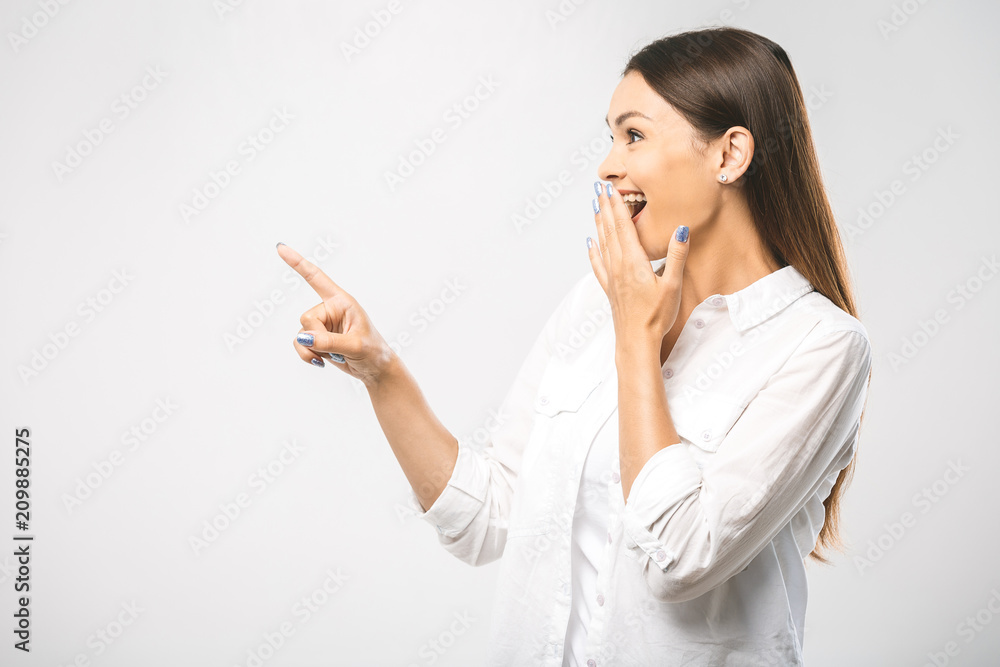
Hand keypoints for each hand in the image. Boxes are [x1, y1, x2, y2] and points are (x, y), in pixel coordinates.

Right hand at [276, 243, 393, 385]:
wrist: (374, 369)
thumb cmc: (373, 351)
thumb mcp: (355, 345)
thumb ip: (329, 341)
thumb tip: (304, 338)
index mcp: (342, 301)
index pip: (316, 278)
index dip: (298, 262)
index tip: (280, 247)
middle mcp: (329, 309)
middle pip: (306, 318)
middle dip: (316, 337)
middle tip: (335, 349)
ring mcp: (322, 325)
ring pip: (301, 334)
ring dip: (311, 349)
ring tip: (332, 356)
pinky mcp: (317, 339)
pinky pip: (300, 344)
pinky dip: (306, 355)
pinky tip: (321, 361)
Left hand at [586, 182, 689, 347]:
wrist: (636, 341)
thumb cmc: (656, 316)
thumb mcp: (672, 285)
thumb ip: (676, 255)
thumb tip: (682, 229)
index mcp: (634, 262)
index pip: (623, 227)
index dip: (616, 206)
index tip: (610, 188)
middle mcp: (619, 266)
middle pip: (610, 231)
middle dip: (605, 208)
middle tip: (599, 189)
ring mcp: (612, 278)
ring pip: (602, 244)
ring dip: (599, 224)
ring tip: (594, 207)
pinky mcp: (610, 289)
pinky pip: (598, 265)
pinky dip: (594, 251)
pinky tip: (590, 244)